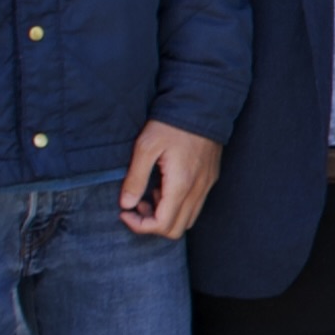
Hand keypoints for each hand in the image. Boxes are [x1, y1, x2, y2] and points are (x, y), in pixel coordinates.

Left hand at [117, 122, 222, 238]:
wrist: (202, 105)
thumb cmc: (171, 124)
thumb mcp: (145, 147)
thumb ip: (135, 178)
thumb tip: (127, 204)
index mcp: (181, 184)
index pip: (162, 224)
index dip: (140, 225)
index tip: (124, 212)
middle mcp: (197, 190)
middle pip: (176, 229)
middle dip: (152, 225)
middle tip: (135, 206)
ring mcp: (206, 186)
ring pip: (188, 220)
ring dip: (165, 216)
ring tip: (149, 195)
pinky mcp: (210, 179)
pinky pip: (194, 206)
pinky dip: (176, 206)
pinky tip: (164, 187)